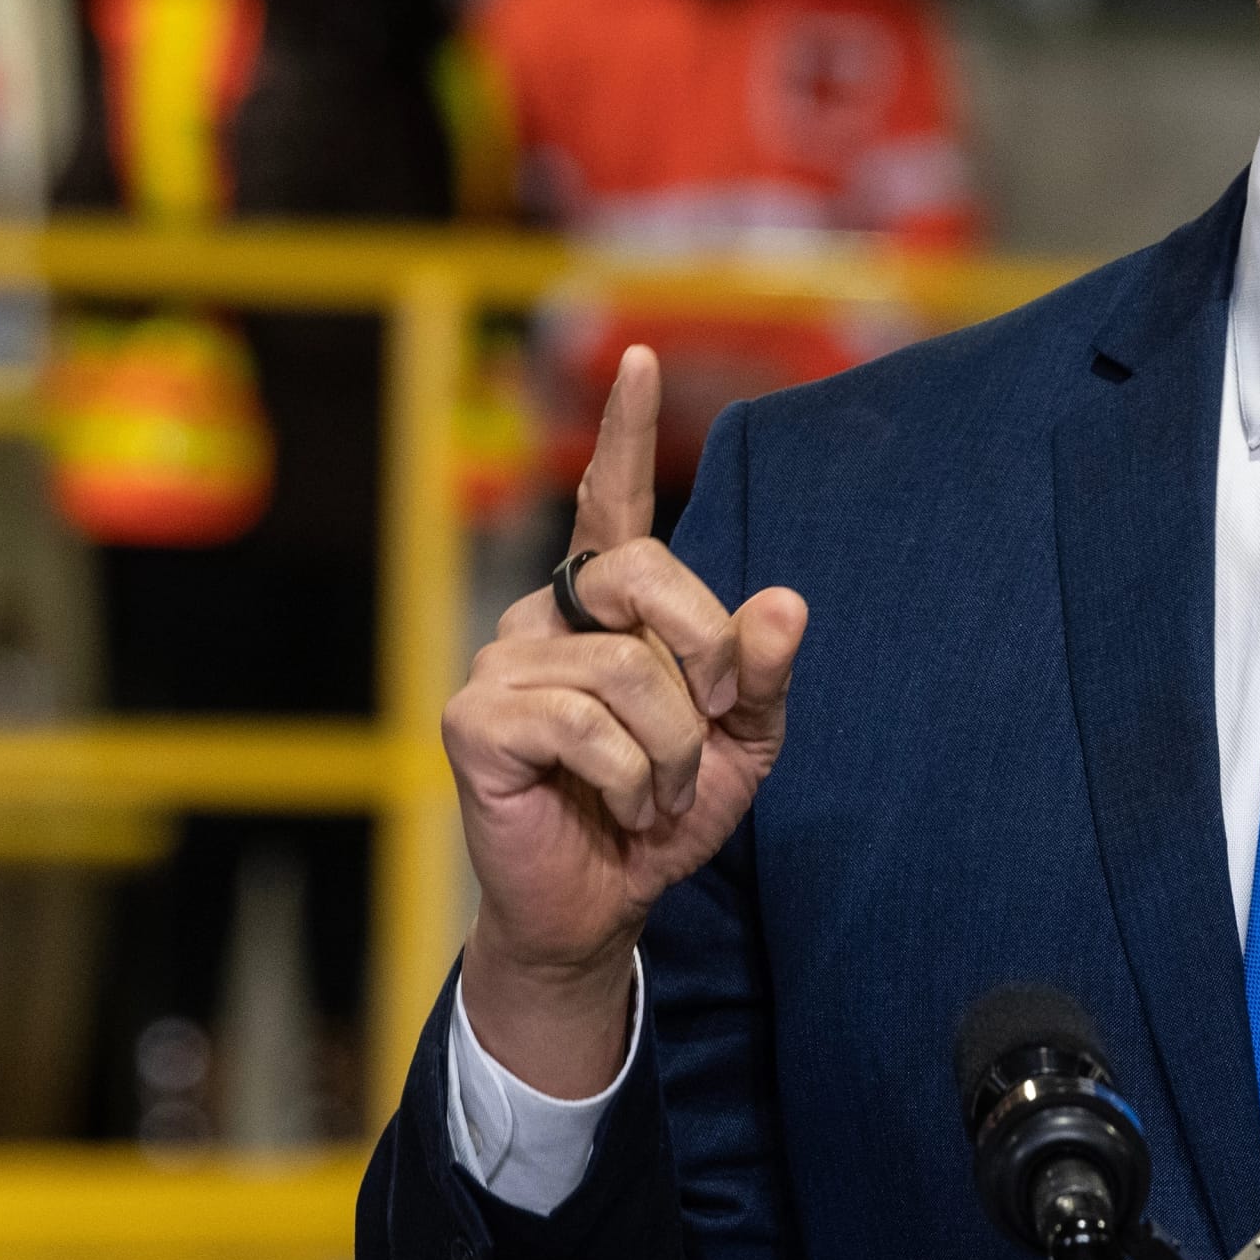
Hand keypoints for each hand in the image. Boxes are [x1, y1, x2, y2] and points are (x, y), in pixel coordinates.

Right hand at [444, 348, 806, 1094]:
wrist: (606, 903)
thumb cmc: (665, 812)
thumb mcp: (743, 741)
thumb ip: (764, 672)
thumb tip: (785, 601)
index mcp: (610, 606)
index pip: (614, 503)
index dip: (624, 430)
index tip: (641, 356)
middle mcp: (548, 614)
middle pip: (647, 576)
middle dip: (705, 657)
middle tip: (707, 732)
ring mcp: (502, 660)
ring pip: (627, 670)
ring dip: (670, 752)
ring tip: (653, 794)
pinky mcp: (474, 718)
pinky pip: (583, 722)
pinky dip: (628, 777)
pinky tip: (617, 805)